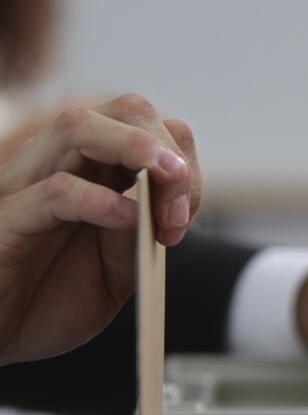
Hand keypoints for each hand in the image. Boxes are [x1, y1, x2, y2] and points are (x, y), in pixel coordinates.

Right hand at [0, 94, 201, 363]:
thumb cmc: (51, 302)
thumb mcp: (116, 272)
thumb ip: (140, 236)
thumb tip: (161, 204)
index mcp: (93, 171)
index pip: (147, 127)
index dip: (181, 160)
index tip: (184, 216)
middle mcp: (59, 165)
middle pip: (123, 112)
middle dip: (166, 147)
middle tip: (180, 202)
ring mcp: (27, 185)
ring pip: (78, 126)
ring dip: (136, 147)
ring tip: (169, 179)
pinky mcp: (6, 220)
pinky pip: (52, 191)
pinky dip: (97, 199)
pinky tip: (126, 218)